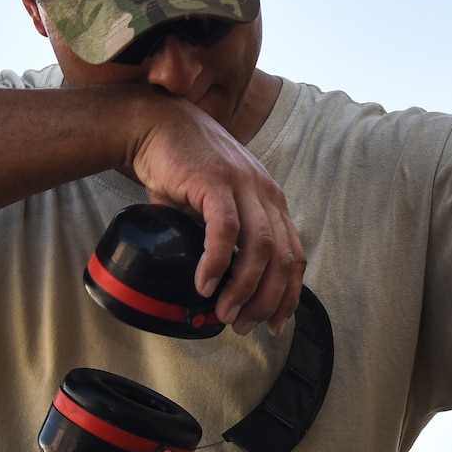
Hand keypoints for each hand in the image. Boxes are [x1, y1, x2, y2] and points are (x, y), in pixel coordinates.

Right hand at [124, 94, 306, 336]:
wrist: (156, 125)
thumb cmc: (184, 168)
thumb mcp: (218, 203)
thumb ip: (230, 234)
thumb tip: (225, 284)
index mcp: (271, 200)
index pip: (295, 255)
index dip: (288, 294)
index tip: (275, 323)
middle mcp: (265, 192)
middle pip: (283, 258)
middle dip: (267, 300)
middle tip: (245, 326)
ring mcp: (243, 185)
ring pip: (260, 248)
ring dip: (243, 288)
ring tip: (225, 312)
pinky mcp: (215, 182)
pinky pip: (226, 231)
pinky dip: (217, 263)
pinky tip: (204, 283)